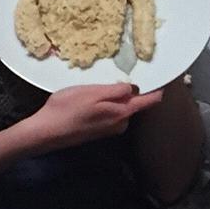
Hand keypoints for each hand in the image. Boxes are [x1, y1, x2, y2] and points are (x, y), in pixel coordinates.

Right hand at [25, 80, 161, 152]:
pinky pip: (110, 115)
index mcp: (122, 112)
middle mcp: (120, 123)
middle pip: (134, 105)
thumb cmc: (67, 108)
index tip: (163, 78)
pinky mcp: (98, 132)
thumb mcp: (92, 92)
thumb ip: (115, 91)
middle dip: (130, 92)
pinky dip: (105, 106)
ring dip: (114, 99)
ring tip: (98, 87)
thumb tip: (133, 88)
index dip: (157, 89)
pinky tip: (89, 101)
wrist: (46, 132)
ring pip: (120, 110)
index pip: (148, 101)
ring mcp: (109, 130)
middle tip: (117, 76)